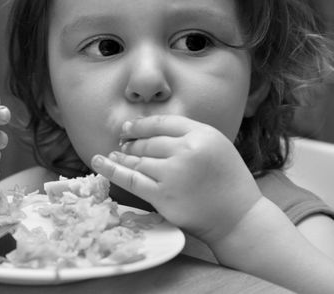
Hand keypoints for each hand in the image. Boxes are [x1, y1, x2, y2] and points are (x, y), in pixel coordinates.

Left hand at [91, 115, 261, 243]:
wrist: (239, 218)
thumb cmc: (229, 182)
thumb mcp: (216, 146)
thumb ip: (189, 135)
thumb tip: (151, 130)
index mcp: (203, 134)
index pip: (162, 123)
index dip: (141, 124)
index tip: (128, 127)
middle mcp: (187, 150)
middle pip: (148, 142)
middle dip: (131, 142)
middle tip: (122, 144)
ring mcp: (174, 173)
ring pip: (138, 160)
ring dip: (122, 156)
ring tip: (114, 154)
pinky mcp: (163, 195)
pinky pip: (132, 180)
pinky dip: (113, 170)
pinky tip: (101, 162)